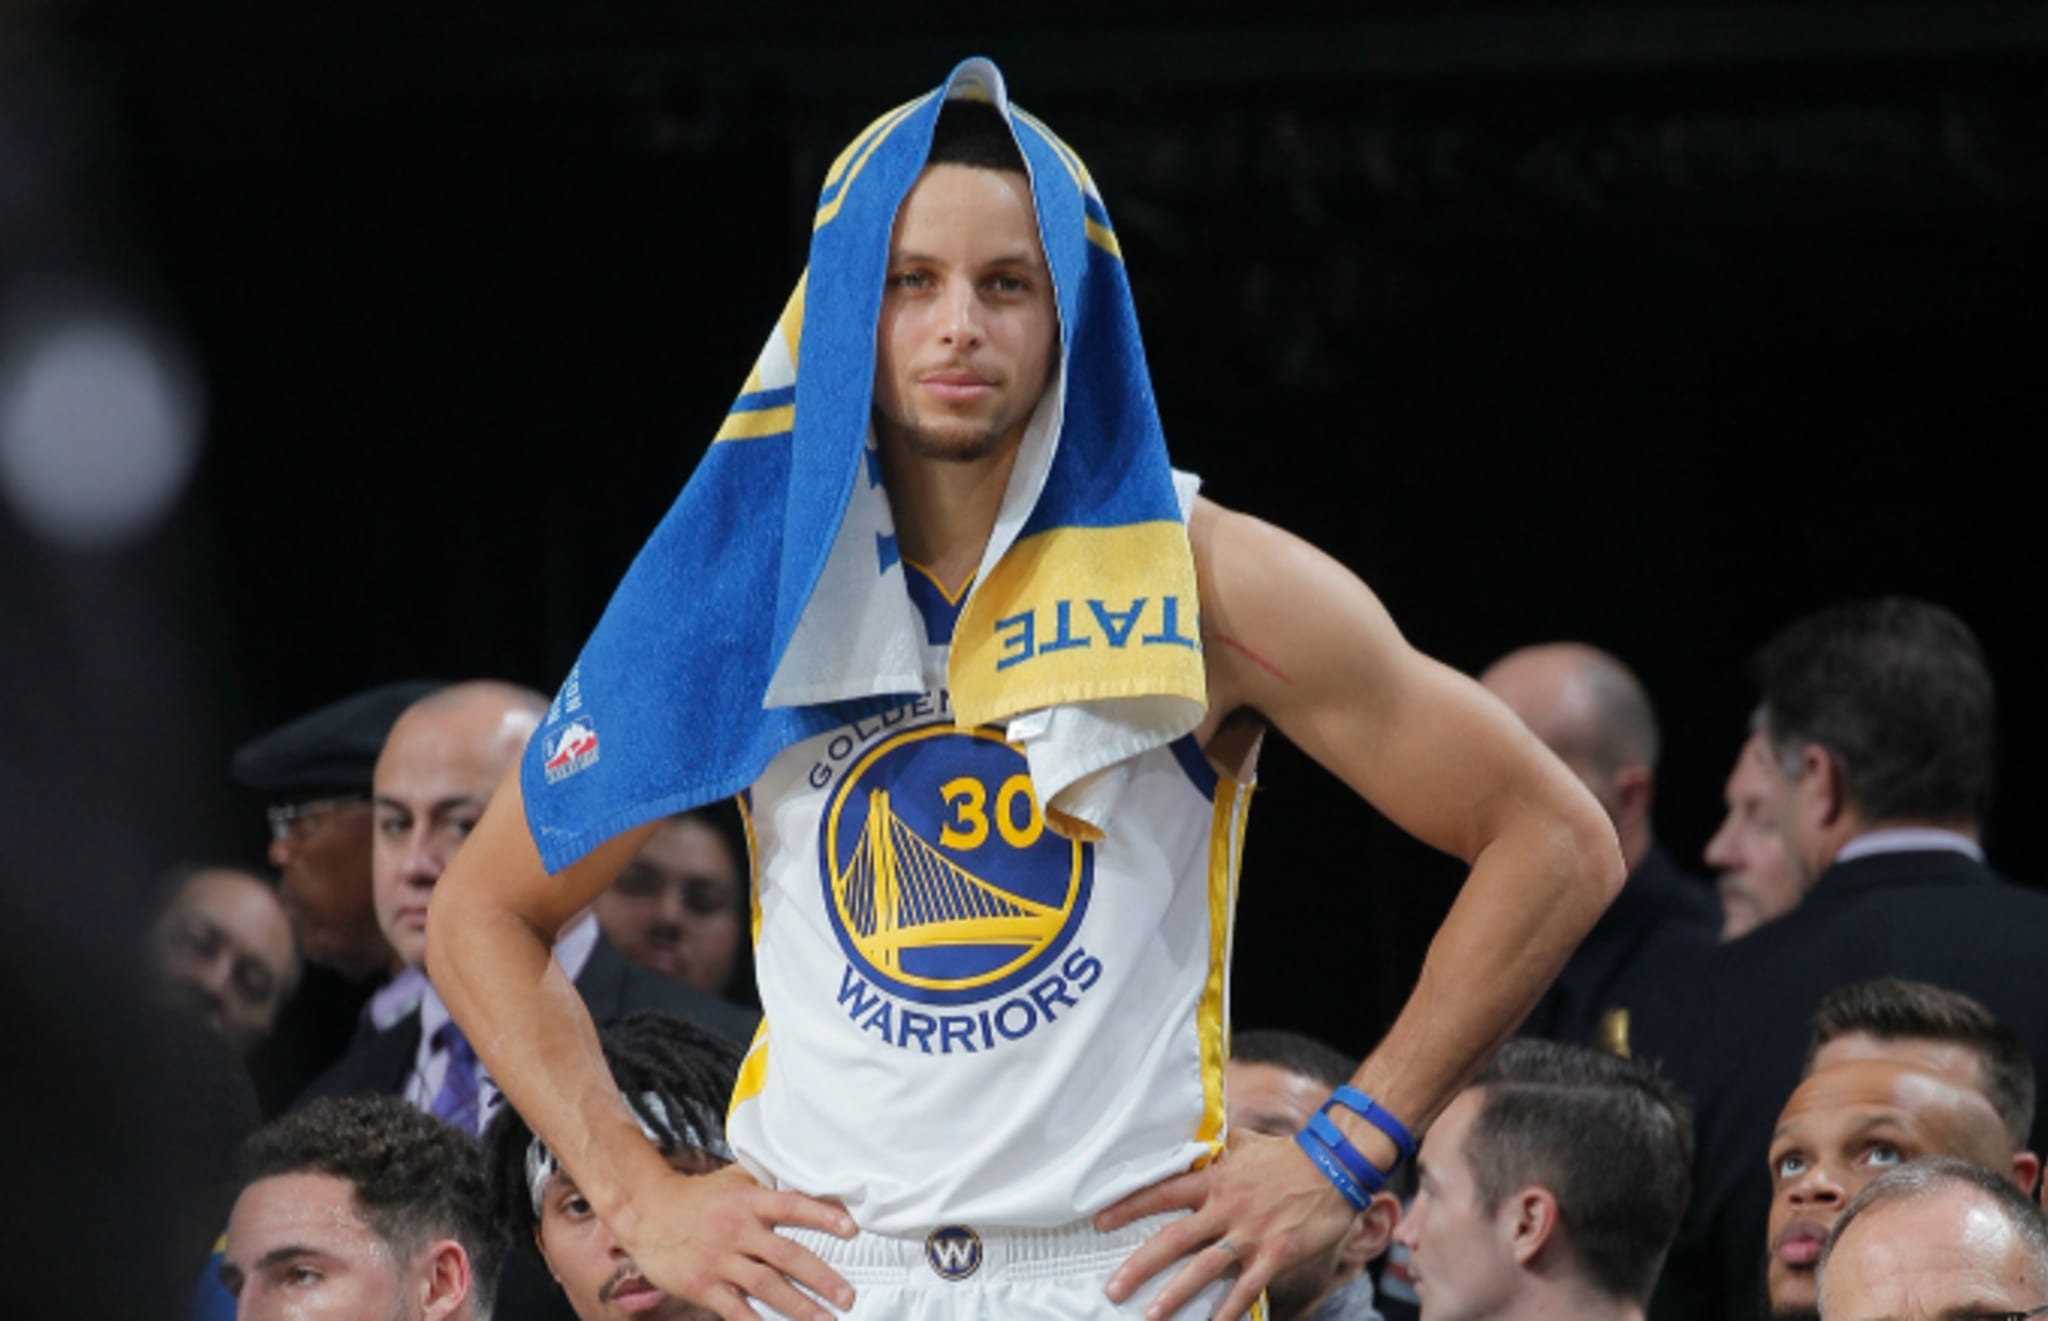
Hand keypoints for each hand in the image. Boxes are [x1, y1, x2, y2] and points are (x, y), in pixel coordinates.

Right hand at [618, 1162, 857, 1320]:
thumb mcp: (733, 1179)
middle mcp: (737, 1230)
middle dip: (821, 1277)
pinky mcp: (703, 1286)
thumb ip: (767, 1180)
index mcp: (748, 1201)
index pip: (791, 1205)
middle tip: (848, 1296)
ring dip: (798, 1306)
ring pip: (766, 1286)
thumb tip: (806, 1173)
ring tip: (825, 1320)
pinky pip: (734, 1309)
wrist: (646, 1212)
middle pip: (786, 1255)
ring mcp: (720, 1260)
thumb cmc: (698, 1196)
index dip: (821, 1215)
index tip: (851, 1228)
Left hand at [1096, 1130, 1356, 1320]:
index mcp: (1215, 1179)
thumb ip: (1213, 1148)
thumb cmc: (1286, 1154)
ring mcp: (1250, 1233)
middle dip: (1140, 1265)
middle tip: (1113, 1288)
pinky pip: (1247, 1289)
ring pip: (1204, 1268)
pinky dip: (1229, 1311)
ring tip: (1150, 1315)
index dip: (1128, 1207)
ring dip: (1175, 1294)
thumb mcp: (1243, 1143)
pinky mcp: (1275, 1254)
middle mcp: (1226, 1207)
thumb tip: (1188, 1143)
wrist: (1335, 1166)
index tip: (1100, 1222)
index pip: (1162, 1192)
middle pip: (1173, 1239)